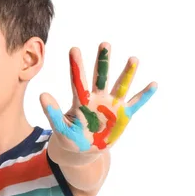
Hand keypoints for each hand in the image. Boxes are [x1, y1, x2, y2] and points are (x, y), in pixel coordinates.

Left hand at [40, 42, 156, 154]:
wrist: (84, 151)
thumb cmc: (70, 137)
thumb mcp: (60, 127)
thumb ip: (52, 113)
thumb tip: (42, 94)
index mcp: (81, 100)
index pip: (78, 80)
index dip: (76, 65)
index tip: (74, 49)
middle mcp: (97, 98)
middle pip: (101, 76)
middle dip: (103, 61)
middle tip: (104, 44)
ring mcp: (112, 105)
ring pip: (120, 85)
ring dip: (127, 73)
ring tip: (133, 58)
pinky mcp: (124, 115)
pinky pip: (135, 103)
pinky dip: (144, 95)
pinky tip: (153, 84)